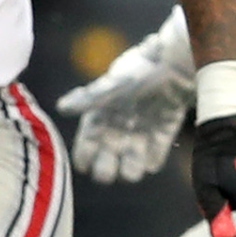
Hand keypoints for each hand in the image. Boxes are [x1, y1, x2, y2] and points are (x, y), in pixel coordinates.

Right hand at [55, 13, 195, 183]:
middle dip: (105, 170)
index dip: (84, 160)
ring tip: (135, 152)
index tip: (87, 162)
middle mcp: (116, 135)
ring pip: (129, 171)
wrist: (174, 66)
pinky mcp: (159, 141)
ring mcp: (137, 139)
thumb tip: (61, 107)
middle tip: (111, 164)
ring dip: (130, 169)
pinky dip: (152, 160)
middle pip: (105, 169)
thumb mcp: (112, 87)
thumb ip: (88, 100)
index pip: (84, 152)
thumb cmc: (138, 73)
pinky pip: (153, 163)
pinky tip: (152, 145)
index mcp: (98, 122)